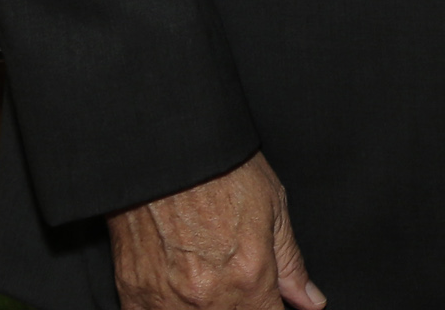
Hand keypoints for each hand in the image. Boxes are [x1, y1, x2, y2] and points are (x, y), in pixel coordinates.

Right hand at [110, 152, 324, 309]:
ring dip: (206, 307)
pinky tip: (178, 288)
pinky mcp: (134, 294)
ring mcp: (167, 300)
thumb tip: (310, 301)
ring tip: (206, 277)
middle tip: (234, 278)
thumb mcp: (273, 207)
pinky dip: (168, 308)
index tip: (266, 298)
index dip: (272, 308)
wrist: (166, 151)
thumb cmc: (221, 170)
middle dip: (241, 307)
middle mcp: (208, 297)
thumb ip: (291, 264)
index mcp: (249, 277)